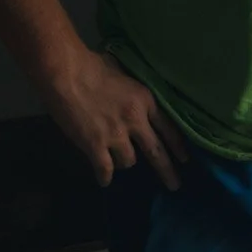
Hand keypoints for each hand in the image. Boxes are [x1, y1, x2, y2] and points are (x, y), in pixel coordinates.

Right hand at [42, 46, 187, 189]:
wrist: (66, 72)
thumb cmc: (91, 65)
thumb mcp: (125, 74)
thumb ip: (132, 92)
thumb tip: (133, 97)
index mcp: (145, 101)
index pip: (168, 128)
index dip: (177, 146)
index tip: (185, 159)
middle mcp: (135, 120)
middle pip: (156, 152)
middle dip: (167, 171)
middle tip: (174, 186)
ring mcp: (116, 135)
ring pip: (129, 161)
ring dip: (124, 162)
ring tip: (116, 160)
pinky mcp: (95, 144)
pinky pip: (105, 168)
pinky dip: (105, 176)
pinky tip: (104, 181)